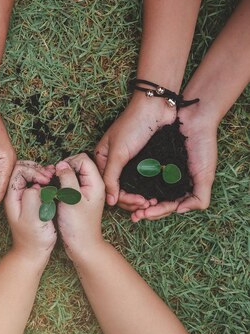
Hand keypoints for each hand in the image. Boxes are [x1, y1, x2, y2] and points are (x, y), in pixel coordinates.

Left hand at [4, 161, 56, 260]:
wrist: (33, 253)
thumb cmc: (33, 239)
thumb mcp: (33, 218)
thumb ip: (32, 199)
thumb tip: (35, 185)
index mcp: (11, 196)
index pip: (18, 170)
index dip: (33, 171)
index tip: (46, 180)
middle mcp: (14, 194)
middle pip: (22, 169)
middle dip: (37, 168)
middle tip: (50, 176)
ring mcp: (22, 196)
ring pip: (29, 174)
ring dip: (41, 172)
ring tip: (53, 177)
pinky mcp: (30, 200)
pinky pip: (35, 183)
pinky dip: (44, 179)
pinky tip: (53, 183)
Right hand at [55, 153, 105, 257]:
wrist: (82, 246)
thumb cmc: (78, 225)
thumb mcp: (72, 198)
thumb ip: (67, 178)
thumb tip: (61, 165)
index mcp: (96, 182)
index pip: (82, 159)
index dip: (68, 162)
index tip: (58, 174)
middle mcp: (92, 185)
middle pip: (77, 164)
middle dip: (64, 168)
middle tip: (53, 179)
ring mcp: (85, 192)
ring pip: (72, 174)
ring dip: (61, 177)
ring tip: (53, 186)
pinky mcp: (78, 198)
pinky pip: (69, 184)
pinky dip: (61, 185)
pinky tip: (55, 193)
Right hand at [95, 95, 176, 211]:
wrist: (156, 106)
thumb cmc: (133, 125)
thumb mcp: (118, 153)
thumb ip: (111, 178)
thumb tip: (109, 202)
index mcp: (102, 160)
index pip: (107, 188)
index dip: (121, 199)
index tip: (138, 204)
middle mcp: (114, 164)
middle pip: (119, 190)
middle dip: (132, 201)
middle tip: (147, 206)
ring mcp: (130, 163)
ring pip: (132, 188)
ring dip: (141, 198)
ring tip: (153, 203)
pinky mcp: (144, 161)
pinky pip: (143, 181)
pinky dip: (148, 190)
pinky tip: (156, 196)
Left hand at [129, 103, 218, 221]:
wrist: (193, 118)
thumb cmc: (202, 146)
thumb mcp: (205, 175)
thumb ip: (199, 197)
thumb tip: (179, 211)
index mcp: (181, 186)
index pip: (165, 206)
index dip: (155, 213)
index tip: (146, 214)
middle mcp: (167, 179)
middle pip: (151, 202)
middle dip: (144, 210)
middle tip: (136, 215)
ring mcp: (156, 170)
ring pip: (141, 191)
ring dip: (135, 201)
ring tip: (133, 204)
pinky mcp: (146, 159)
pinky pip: (136, 175)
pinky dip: (132, 185)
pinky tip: (129, 189)